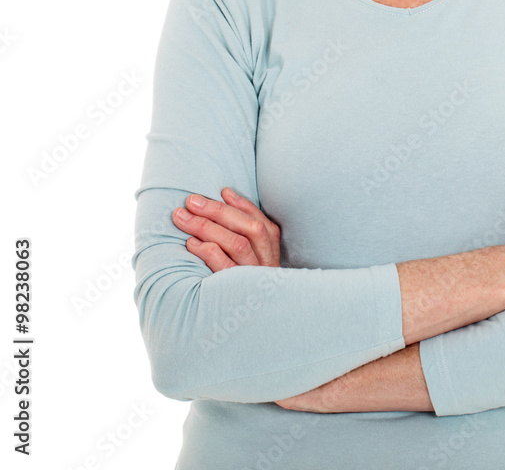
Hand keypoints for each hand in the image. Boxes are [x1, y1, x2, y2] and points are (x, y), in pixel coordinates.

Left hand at [173, 190, 300, 408]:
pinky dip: (208, 252)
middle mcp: (270, 273)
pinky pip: (224, 272)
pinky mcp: (239, 303)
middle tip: (190, 199)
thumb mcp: (253, 284)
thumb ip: (245, 257)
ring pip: (237, 245)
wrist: (257, 361)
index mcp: (275, 264)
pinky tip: (190, 245)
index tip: (223, 190)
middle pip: (249, 230)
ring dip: (207, 226)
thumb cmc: (247, 316)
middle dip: (218, 211)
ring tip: (181, 216)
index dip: (244, 206)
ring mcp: (256, 288)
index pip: (265, 226)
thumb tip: (222, 221)